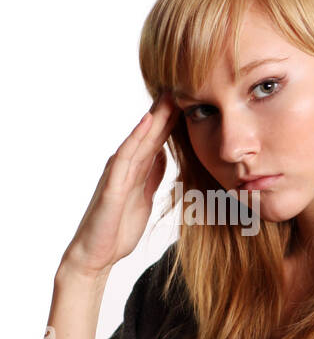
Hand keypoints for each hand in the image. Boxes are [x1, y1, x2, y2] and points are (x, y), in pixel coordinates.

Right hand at [62, 94, 178, 279]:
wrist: (96, 253)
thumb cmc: (118, 227)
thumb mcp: (145, 197)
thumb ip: (152, 175)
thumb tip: (164, 155)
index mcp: (136, 169)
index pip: (158, 139)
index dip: (174, 120)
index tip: (192, 99)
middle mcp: (125, 166)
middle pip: (149, 133)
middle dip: (165, 111)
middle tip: (182, 85)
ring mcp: (117, 174)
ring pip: (138, 140)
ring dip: (153, 118)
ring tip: (168, 96)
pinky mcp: (112, 187)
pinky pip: (125, 158)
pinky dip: (136, 141)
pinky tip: (147, 125)